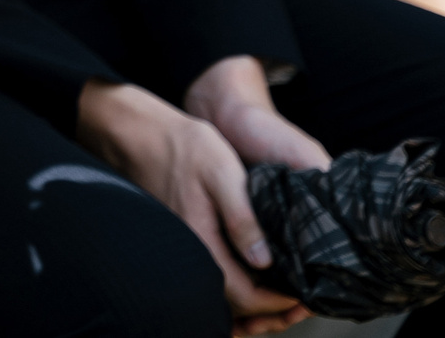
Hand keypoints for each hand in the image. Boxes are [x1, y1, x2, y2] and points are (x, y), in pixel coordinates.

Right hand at [78, 68, 316, 332]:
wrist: (139, 134)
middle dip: (270, 310)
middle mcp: (189, 254)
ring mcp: (184, 250)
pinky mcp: (184, 242)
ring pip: (222, 298)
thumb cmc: (181, 145)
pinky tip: (253, 280)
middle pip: (234, 306)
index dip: (277, 303)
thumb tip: (264, 260)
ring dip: (253, 305)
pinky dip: (235, 290)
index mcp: (201, 241)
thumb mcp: (220, 170)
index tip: (306, 297)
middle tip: (303, 303)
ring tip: (284, 298)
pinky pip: (211, 280)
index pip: (244, 296)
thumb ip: (242, 217)